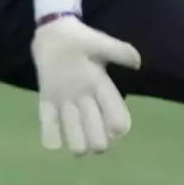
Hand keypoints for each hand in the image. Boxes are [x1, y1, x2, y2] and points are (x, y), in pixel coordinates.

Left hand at [31, 16, 139, 154]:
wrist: (54, 34)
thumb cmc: (81, 39)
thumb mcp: (100, 43)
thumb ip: (118, 51)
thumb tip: (137, 62)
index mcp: (101, 85)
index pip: (114, 107)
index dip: (118, 121)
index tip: (119, 131)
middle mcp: (85, 97)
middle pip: (94, 123)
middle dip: (98, 138)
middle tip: (97, 148)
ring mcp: (65, 99)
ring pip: (72, 124)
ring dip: (76, 139)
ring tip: (78, 151)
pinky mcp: (47, 97)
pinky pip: (47, 116)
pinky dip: (49, 131)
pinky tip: (51, 146)